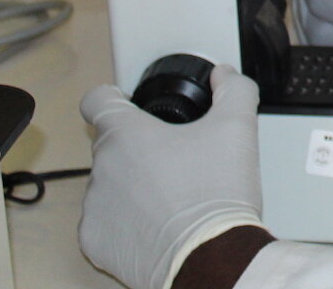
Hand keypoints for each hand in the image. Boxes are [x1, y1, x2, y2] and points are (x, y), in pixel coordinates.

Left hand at [79, 64, 265, 288]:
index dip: (113, 97)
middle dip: (139, 148)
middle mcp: (102, 168)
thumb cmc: (216, 195)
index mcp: (127, 134)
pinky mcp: (95, 242)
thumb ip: (233, 90)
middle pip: (111, 145)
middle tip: (176, 159)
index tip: (125, 104)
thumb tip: (223, 76)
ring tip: (172, 196)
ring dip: (133, 185)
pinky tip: (159, 224)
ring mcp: (94, 208)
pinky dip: (127, 222)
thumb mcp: (237, 128)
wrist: (211, 257)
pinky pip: (106, 222)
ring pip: (110, 184)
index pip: (97, 100)